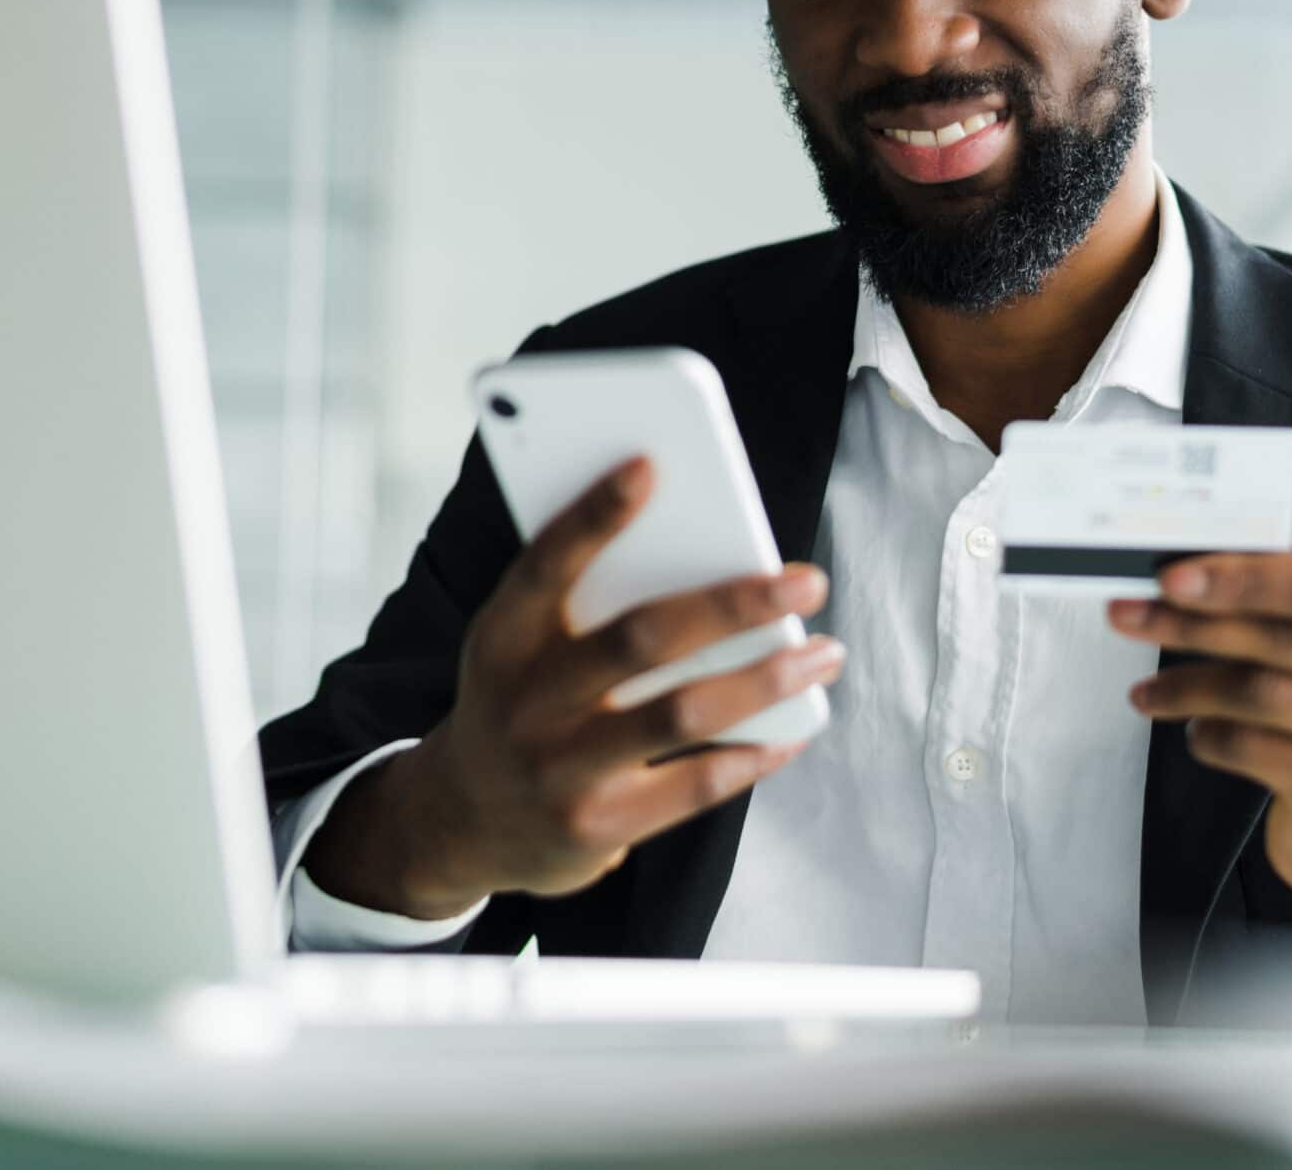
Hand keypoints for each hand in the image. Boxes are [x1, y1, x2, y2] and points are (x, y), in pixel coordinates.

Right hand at [310, 456, 842, 918]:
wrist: (466, 820)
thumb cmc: (523, 700)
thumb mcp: (522, 645)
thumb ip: (586, 602)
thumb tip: (708, 556)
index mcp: (503, 637)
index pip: (546, 564)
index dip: (594, 514)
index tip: (650, 464)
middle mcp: (525, 701)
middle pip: (642, 639)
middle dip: (735, 603)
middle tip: (807, 580)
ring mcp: (558, 770)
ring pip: (682, 713)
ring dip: (766, 679)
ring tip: (824, 653)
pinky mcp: (596, 827)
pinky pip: (694, 785)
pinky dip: (754, 753)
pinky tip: (793, 729)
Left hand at [1109, 553, 1291, 993]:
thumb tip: (1191, 572)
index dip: (1246, 576)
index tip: (1174, 575)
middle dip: (1200, 623)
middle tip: (1134, 616)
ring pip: (1268, 692)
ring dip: (1189, 685)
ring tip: (1149, 690)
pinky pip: (1257, 749)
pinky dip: (1210, 737)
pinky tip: (1196, 734)